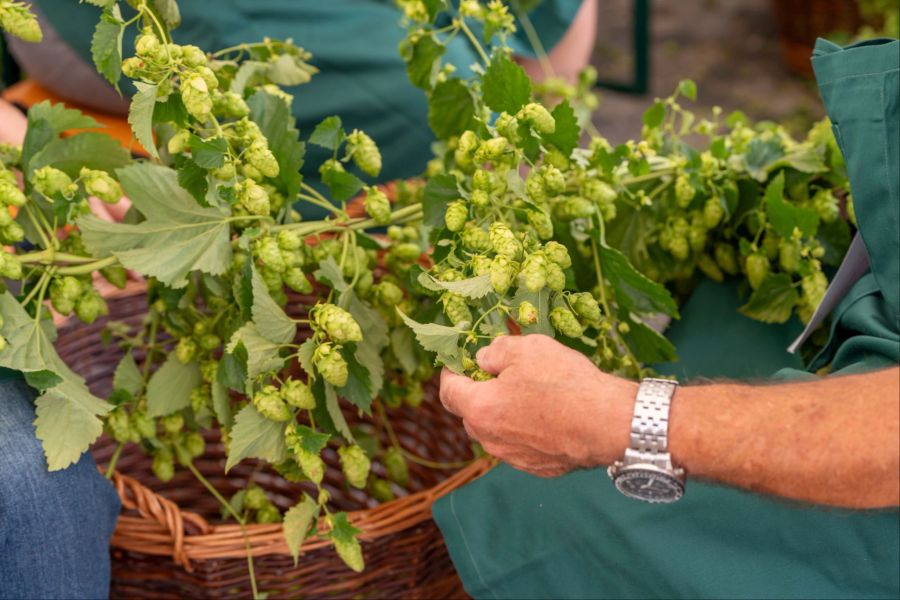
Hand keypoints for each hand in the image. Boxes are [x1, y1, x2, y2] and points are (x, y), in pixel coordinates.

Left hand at [439, 334, 637, 476]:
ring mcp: (515, 458)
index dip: (451, 373)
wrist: (610, 423)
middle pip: (471, 414)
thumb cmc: (564, 382)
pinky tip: (550, 415)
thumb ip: (494, 351)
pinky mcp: (539, 468)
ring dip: (504, 414)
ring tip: (530, 394)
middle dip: (479, 394)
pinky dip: (526, 430)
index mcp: (480, 409)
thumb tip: (483, 359)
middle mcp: (491, 440)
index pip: (448, 392)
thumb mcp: (526, 349)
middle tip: (500, 374)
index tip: (460, 362)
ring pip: (497, 432)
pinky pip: (522, 445)